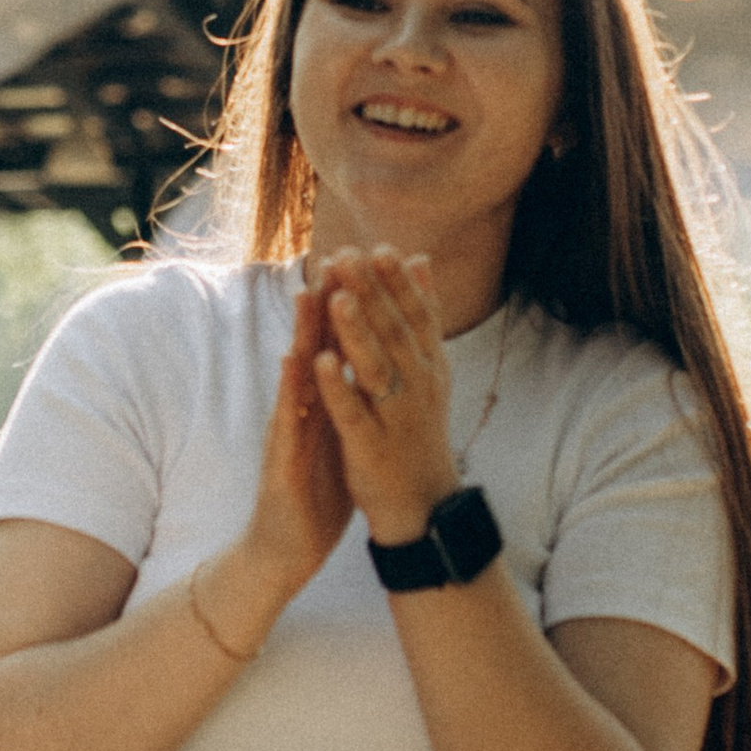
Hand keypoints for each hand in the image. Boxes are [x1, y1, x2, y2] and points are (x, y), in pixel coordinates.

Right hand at [240, 271, 354, 593]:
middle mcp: (302, 409)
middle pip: (315, 348)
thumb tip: (369, 367)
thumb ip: (350, 400)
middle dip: (327, 305)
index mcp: (323, 404)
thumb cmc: (314, 493)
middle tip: (337, 254)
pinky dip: (292, 388)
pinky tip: (294, 360)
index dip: (353, 309)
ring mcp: (288, 430)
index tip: (369, 266)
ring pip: (296, 374)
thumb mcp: (339, 437)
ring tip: (310, 289)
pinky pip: (288, 418)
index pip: (337, 348)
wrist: (287, 549)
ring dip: (302, 333)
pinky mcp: (280, 458)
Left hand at [313, 246, 459, 545]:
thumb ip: (421, 315)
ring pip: (376, 369)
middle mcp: (418, 387)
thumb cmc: (418, 430)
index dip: (397, 282)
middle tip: (348, 256)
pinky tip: (321, 363)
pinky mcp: (372, 447)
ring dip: (357, 333)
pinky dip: (339, 388)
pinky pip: (354, 413)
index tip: (379, 245)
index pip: (416, 315)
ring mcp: (395, 417)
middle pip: (394, 334)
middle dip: (371, 294)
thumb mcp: (429, 370)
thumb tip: (419, 258)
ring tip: (338, 298)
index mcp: (429, 367)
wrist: (424, 505)